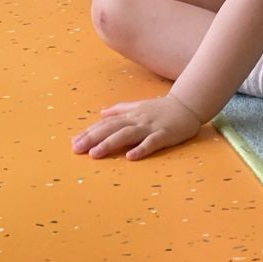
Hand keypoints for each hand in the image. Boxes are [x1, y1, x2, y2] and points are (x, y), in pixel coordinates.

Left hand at [72, 95, 202, 161]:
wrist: (188, 105)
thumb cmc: (162, 108)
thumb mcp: (138, 106)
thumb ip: (120, 110)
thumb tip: (101, 113)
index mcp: (130, 115)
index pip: (106, 124)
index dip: (90, 132)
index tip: (74, 142)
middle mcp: (137, 120)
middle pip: (112, 128)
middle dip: (93, 138)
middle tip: (76, 149)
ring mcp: (150, 126)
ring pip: (127, 135)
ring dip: (110, 144)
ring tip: (95, 154)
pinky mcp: (164, 134)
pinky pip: (152, 142)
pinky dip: (141, 149)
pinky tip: (130, 157)